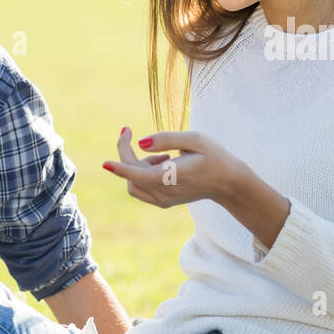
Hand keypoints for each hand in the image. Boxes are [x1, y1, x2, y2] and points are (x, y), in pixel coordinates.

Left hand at [102, 127, 243, 208]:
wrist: (228, 183)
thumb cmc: (214, 156)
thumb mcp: (196, 139)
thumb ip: (167, 139)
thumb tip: (141, 143)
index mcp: (173, 176)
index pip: (140, 174)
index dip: (121, 168)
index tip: (105, 163)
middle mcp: (165, 192)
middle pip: (132, 174)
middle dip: (126, 152)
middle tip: (128, 131)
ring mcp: (163, 200)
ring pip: (133, 183)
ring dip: (136, 165)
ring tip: (164, 155)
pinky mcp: (162, 202)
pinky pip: (139, 189)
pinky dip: (142, 174)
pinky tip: (163, 164)